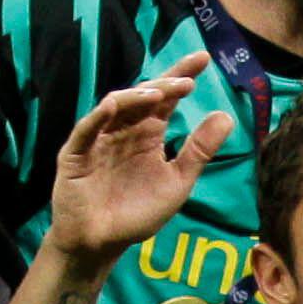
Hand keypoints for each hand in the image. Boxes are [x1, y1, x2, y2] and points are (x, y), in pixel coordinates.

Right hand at [46, 73, 229, 261]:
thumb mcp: (177, 182)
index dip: (182, 76)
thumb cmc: (137, 214)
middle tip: (188, 76)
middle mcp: (124, 129)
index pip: (166, 98)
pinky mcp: (75, 154)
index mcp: (148, 134)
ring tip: (159, 93)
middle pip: (142, 96)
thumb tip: (227, 115)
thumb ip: (199, 151)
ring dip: (135, 96)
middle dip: (165, 83)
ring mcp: (98, 139)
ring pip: (115, 107)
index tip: (205, 58)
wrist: (102, 245)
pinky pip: (86, 130)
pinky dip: (98, 116)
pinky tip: (113, 105)